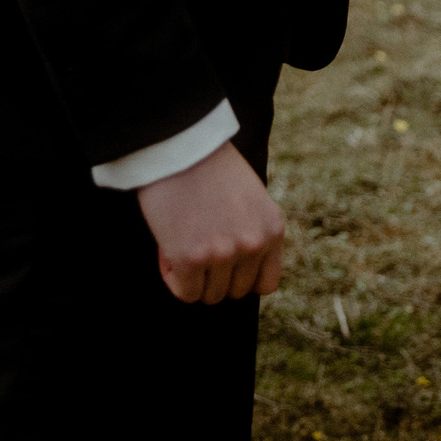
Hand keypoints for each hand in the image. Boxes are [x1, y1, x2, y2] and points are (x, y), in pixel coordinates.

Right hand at [135, 141, 283, 303]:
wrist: (181, 145)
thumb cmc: (210, 168)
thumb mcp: (251, 199)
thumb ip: (252, 232)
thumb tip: (238, 271)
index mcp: (273, 229)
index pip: (266, 284)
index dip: (242, 279)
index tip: (225, 267)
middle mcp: (254, 244)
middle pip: (234, 292)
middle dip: (214, 277)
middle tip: (196, 247)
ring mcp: (224, 253)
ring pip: (209, 295)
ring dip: (193, 277)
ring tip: (182, 244)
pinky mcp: (191, 258)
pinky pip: (185, 292)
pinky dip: (173, 278)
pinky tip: (167, 252)